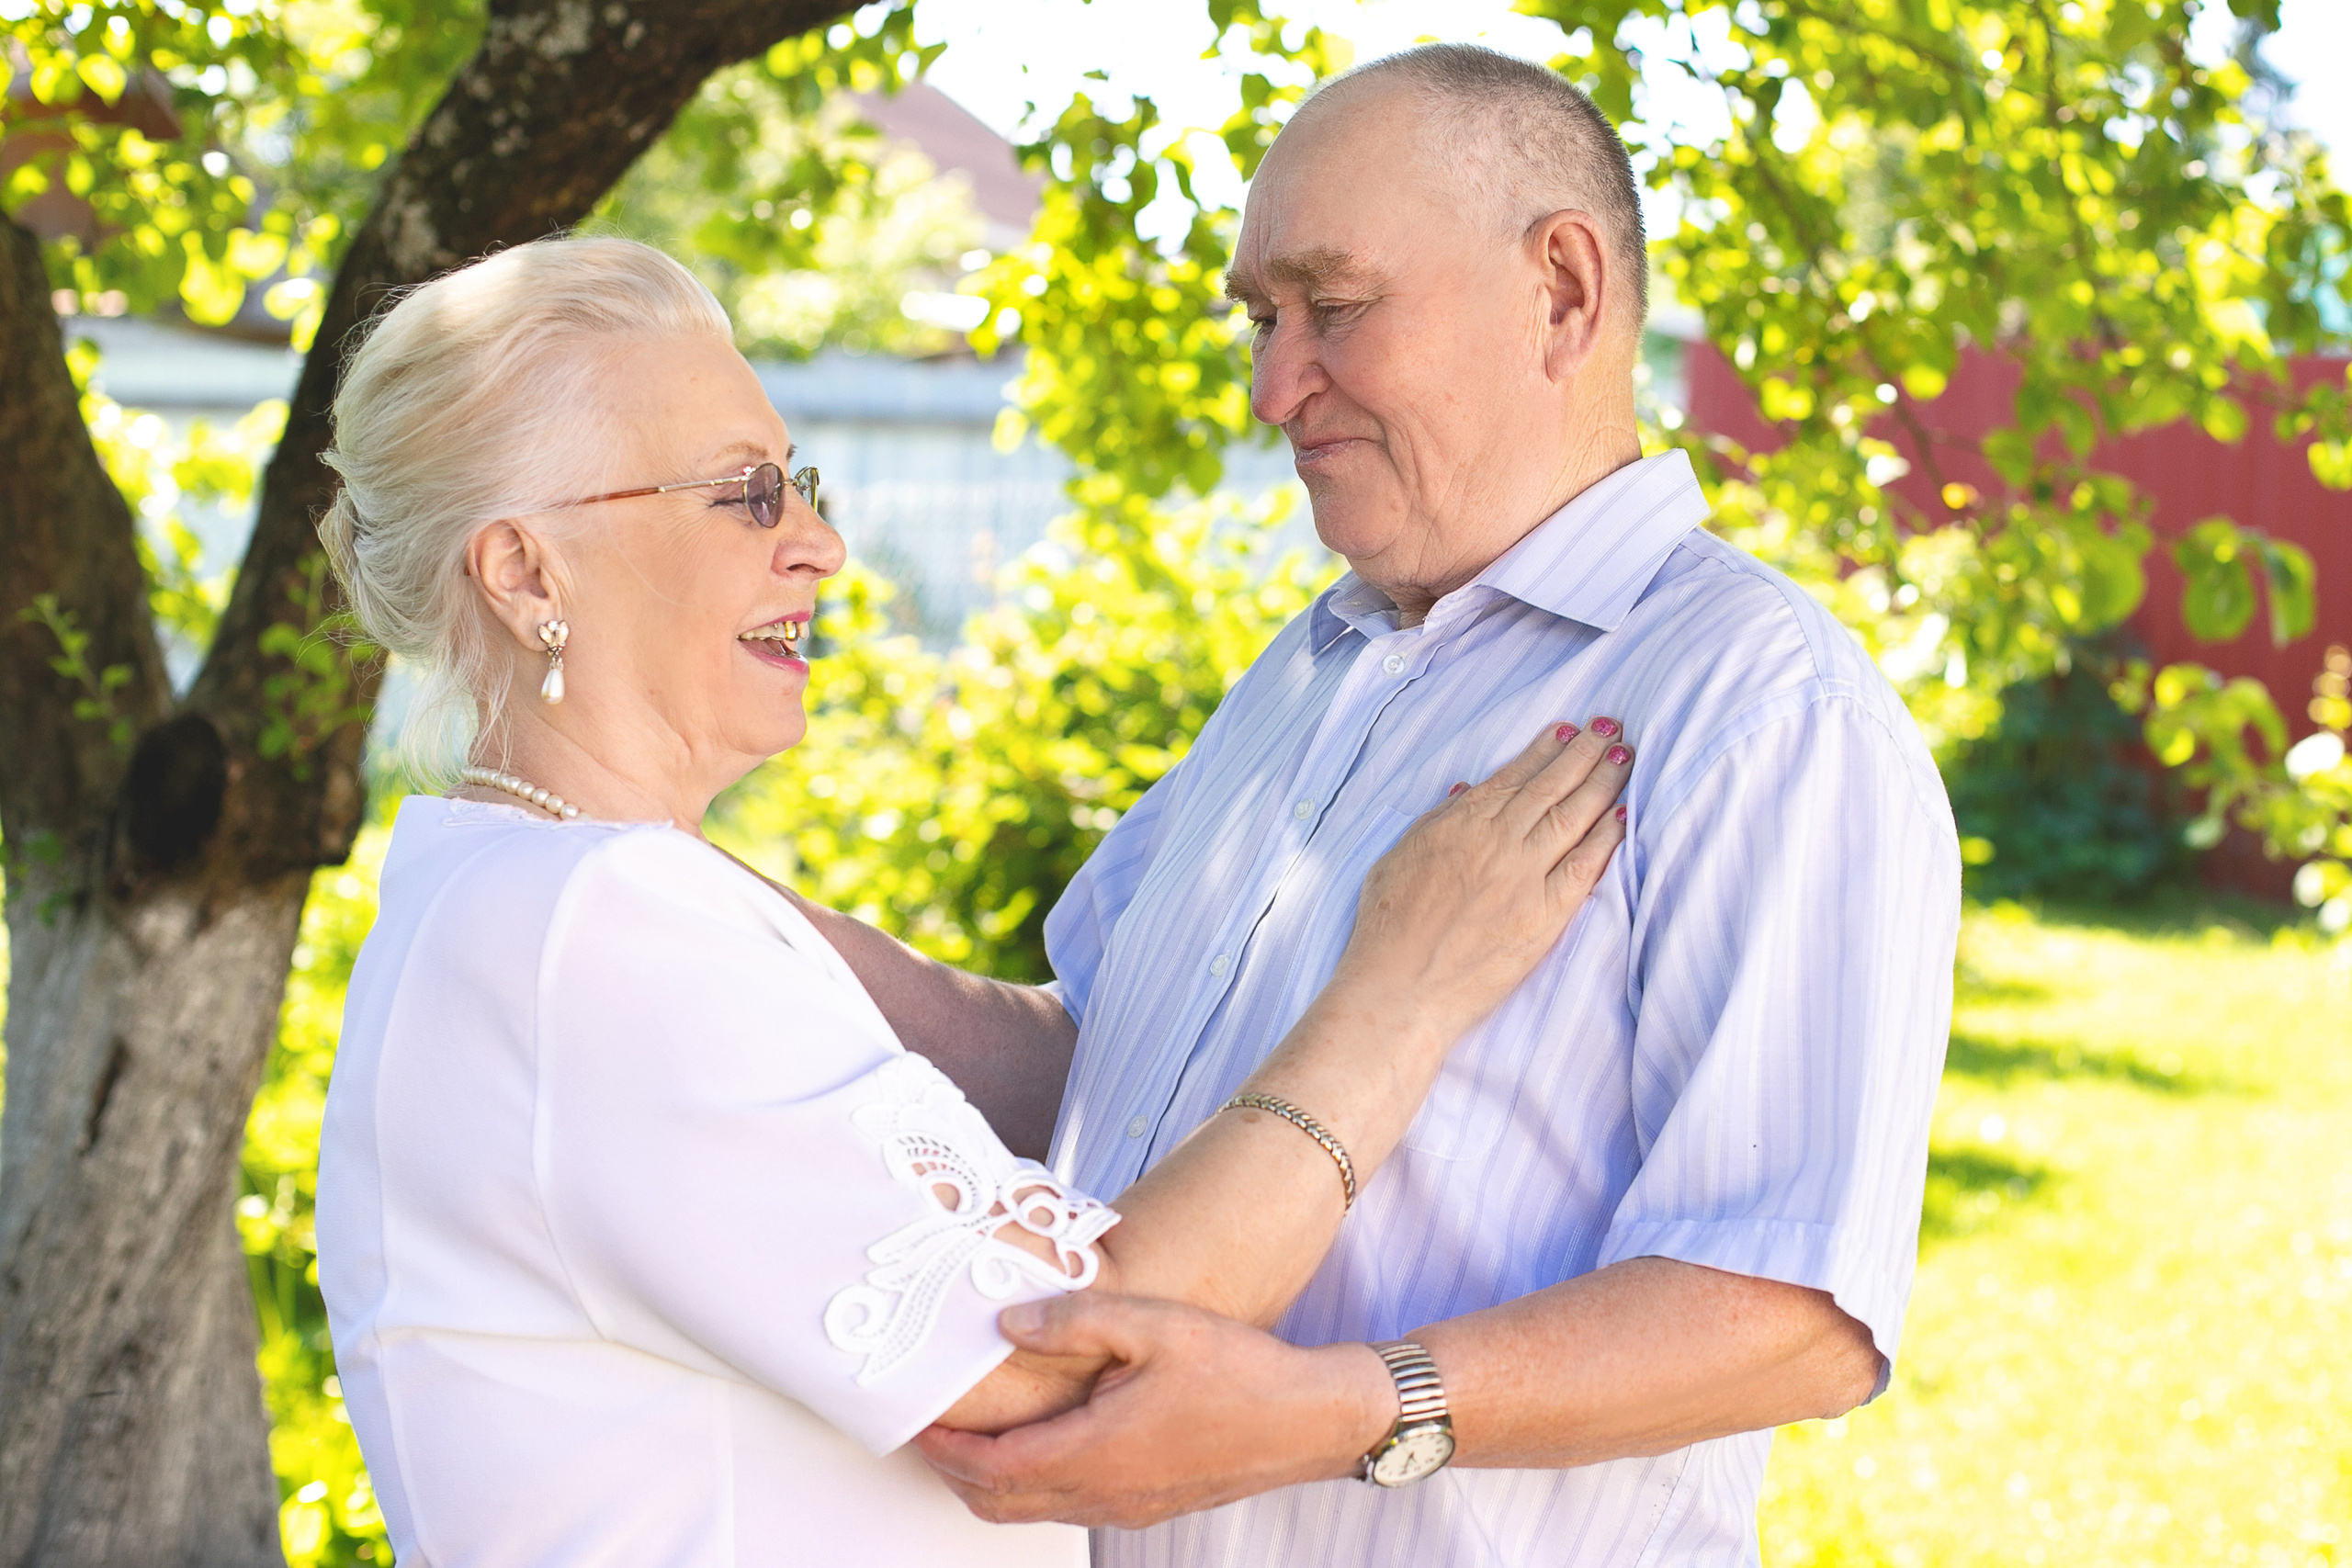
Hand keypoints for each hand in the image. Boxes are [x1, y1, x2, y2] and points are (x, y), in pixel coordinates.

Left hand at [914, 1294, 1393, 1528]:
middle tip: (930, 1428)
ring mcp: (1124, 1507)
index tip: (914, 1419)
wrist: (1308, 1420)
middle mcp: (1101, 1492)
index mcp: (1092, 1452)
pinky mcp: (1145, 1506)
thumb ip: (1074, 1320)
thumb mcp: (1153, 1324)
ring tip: (973, 1434)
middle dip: (954, 1469)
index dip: (943, 1447)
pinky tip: (1041, 1443)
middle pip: (997, 1501)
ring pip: (1030, 1511)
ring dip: (990, 1480)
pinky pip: (1066, 1508)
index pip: (988, 1467)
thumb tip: (1007, 1322)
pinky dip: (1031, 1485)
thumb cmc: (1237, 1371)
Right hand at [1335, 718, 1630, 1029]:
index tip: (1571, 730)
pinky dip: (1606, 838)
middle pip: (1552, 785)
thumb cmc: (1387, 928)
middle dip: (1586, 752)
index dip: (1547, 749)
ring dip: (1603, 781)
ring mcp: (1524, 876)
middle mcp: (1498, 840)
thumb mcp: (1399, 857)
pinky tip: (1623, 815)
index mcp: (1461, 823)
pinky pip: (1584, 867)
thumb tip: (1467, 791)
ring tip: (1626, 755)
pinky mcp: (1543, 915)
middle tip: (1611, 726)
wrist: (1398, 987)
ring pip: (1574, 815)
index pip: (1516, 775)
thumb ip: (1437, 822)